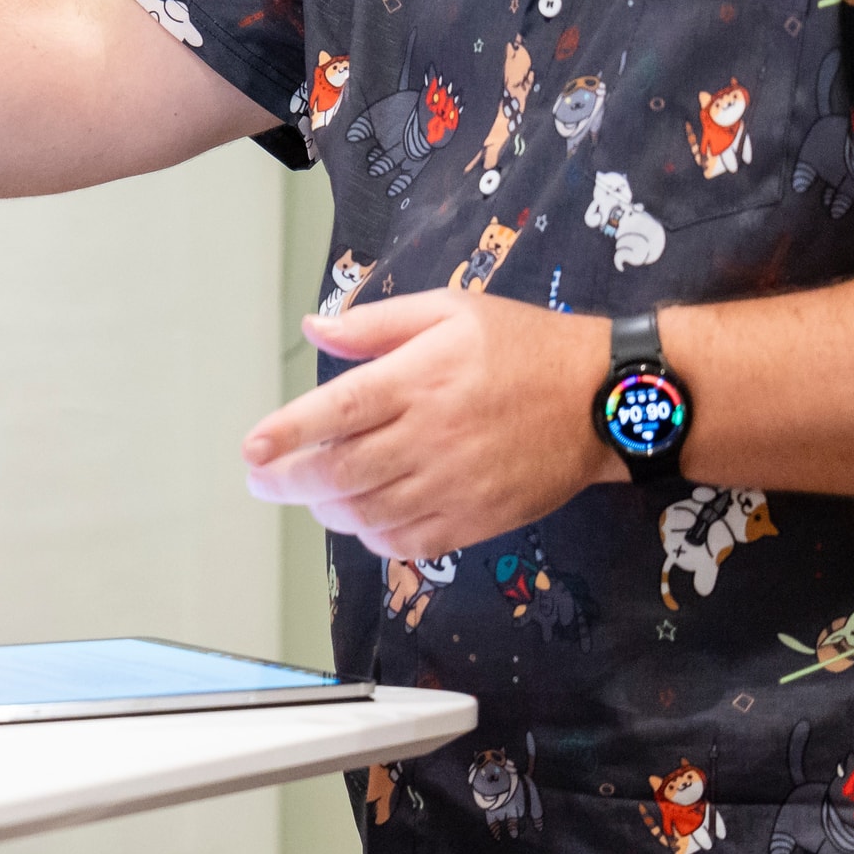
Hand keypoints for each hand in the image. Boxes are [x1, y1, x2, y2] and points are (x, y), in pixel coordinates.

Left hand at [239, 291, 623, 561]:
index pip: (337, 412)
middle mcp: (431, 436)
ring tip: (311, 494)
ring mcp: (454, 485)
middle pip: (341, 473)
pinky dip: (372, 536)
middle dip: (288, 482)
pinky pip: (408, 543)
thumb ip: (377, 322)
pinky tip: (362, 517)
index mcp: (421, 379)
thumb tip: (316, 328)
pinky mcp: (476, 520)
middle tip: (260, 479)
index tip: (250, 448)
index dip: (287, 434)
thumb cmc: (524, 346)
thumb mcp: (451, 309)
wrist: (604, 400)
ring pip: (367, 514)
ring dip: (326, 509)